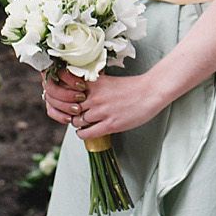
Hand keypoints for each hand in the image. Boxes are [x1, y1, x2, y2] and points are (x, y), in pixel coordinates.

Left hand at [41, 66, 163, 138]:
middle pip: (70, 109)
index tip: (67, 102)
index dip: (64, 98)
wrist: (150, 92)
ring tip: (83, 123)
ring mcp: (102, 111)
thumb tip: (78, 93)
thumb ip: (93, 86)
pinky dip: (83, 134)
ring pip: (77, 122)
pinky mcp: (110, 124)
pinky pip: (87, 133)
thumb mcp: (108, 81)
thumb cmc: (132, 87)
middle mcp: (95, 97)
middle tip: (75, 115)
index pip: (67, 91)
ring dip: (78, 124)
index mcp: (94, 84)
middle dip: (70, 113)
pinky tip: (86, 132)